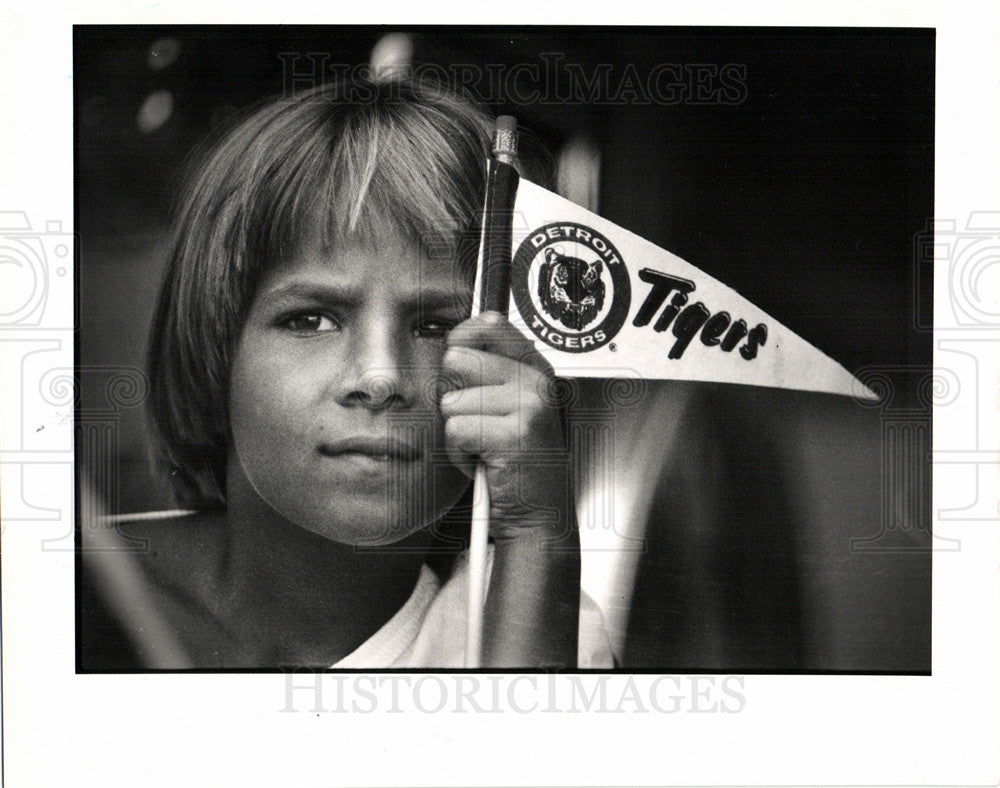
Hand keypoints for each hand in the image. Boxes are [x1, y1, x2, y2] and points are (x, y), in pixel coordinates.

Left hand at [439, 311, 571, 541]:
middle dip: (455, 397)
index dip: (463, 344)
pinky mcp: (515, 434)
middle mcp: (537, 382)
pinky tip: (484, 462)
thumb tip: (452, 343)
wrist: (538, 515)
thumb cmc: (517, 464)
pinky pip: (455, 431)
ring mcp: (529, 406)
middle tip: (480, 424)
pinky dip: (459, 455)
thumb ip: (486, 372)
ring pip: (451, 400)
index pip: (489, 324)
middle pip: (457, 360)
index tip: (467, 374)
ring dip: (458, 431)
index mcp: (536, 368)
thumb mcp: (508, 408)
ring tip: (485, 446)